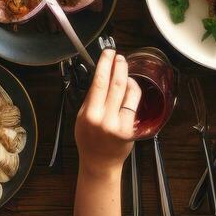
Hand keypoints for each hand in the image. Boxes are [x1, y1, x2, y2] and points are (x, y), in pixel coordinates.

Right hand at [74, 51, 141, 180]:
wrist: (100, 162)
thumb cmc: (89, 139)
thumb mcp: (81, 118)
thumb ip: (91, 98)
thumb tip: (101, 75)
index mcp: (89, 114)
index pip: (98, 83)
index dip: (105, 64)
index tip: (108, 53)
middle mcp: (104, 119)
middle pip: (115, 84)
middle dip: (119, 66)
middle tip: (119, 56)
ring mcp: (119, 124)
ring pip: (127, 91)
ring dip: (127, 76)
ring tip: (124, 69)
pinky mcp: (130, 129)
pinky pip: (134, 103)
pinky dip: (133, 91)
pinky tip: (130, 86)